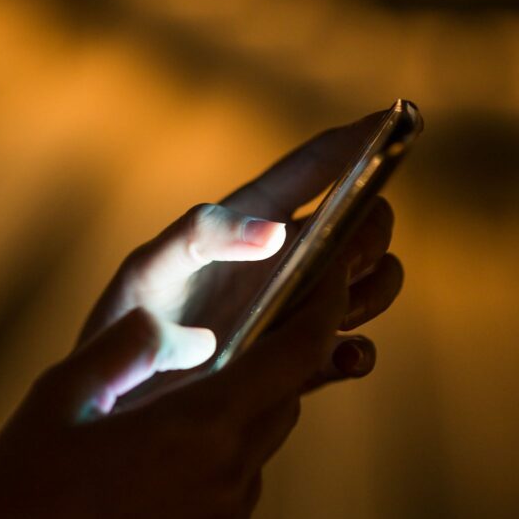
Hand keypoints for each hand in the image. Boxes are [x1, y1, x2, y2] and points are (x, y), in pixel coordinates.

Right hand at [0, 112, 406, 518]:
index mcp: (196, 429)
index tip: (332, 276)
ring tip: (148, 444)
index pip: (295, 357)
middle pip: (277, 408)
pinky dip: (203, 492)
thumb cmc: (15, 500)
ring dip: (224, 438)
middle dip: (262, 374)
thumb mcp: (55, 403)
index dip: (323, 308)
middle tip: (214, 360)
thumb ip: (122, 349)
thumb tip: (171, 329)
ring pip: (248, 464)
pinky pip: (226, 516)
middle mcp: (227, 485)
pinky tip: (141, 499)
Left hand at [79, 111, 403, 397]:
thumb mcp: (151, 268)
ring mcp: (296, 308)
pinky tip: (342, 359)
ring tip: (335, 313)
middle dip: (369, 234)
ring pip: (371, 284)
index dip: (357, 140)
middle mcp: (283, 258)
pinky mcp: (298, 361)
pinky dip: (359, 354)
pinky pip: (351, 351)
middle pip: (364, 226)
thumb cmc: (125, 319)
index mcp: (250, 219)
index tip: (398, 122)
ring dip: (373, 291)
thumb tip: (274, 232)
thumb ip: (200, 236)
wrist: (120, 396)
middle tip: (341, 260)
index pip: (313, 167)